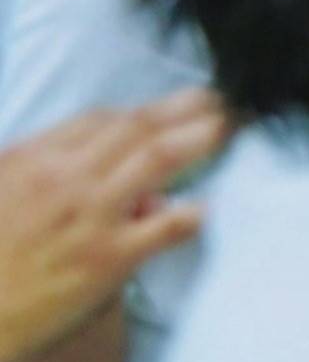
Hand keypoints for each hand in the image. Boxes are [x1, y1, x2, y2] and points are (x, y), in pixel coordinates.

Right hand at [0, 91, 226, 361]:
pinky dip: (190, 214)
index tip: (173, 105)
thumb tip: (88, 172)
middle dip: (182, 109)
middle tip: (216, 102)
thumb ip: (39, 172)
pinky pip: (163, 228)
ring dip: (197, 138)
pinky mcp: (106, 259)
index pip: (100, 120)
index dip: (143, 109)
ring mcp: (89, 217)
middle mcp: (64, 180)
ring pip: (157, 159)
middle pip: (137, 129)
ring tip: (224, 129)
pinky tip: (205, 209)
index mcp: (31, 160)